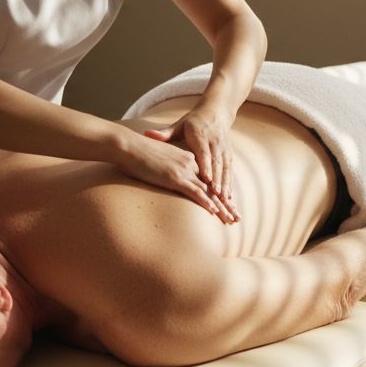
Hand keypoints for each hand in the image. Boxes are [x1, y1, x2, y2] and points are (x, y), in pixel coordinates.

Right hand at [118, 131, 236, 223]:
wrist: (129, 146)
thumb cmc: (138, 153)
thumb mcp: (157, 160)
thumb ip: (165, 167)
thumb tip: (164, 176)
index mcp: (187, 158)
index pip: (208, 179)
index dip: (219, 193)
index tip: (228, 204)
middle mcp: (189, 164)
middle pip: (212, 187)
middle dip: (226, 204)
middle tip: (236, 217)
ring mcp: (183, 170)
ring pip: (207, 192)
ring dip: (221, 208)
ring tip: (231, 220)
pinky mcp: (175, 177)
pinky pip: (194, 192)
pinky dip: (205, 202)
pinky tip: (213, 212)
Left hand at [143, 107, 238, 221]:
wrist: (216, 112)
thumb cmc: (193, 121)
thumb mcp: (179, 125)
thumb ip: (165, 133)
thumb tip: (147, 134)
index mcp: (200, 136)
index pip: (204, 153)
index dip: (206, 166)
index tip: (206, 179)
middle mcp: (214, 142)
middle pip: (216, 163)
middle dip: (217, 180)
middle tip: (216, 195)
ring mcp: (223, 149)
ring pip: (224, 168)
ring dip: (225, 184)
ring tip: (224, 199)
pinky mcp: (228, 154)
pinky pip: (229, 170)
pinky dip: (230, 183)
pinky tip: (229, 197)